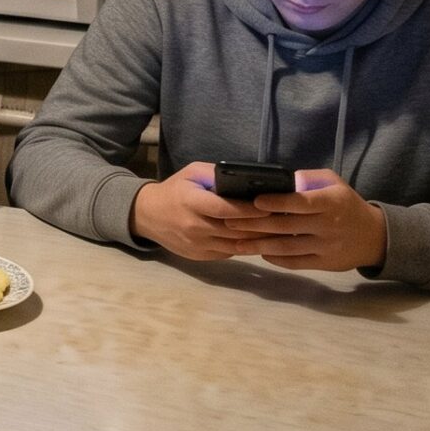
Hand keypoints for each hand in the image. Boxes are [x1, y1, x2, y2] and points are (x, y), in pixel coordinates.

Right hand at [129, 161, 275, 260]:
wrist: (147, 215)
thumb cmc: (174, 190)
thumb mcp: (192, 174)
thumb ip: (216, 176)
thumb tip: (247, 181)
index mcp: (191, 202)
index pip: (226, 210)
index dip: (250, 210)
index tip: (271, 206)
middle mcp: (194, 227)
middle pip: (235, 231)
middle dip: (260, 226)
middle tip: (282, 219)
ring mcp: (196, 245)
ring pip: (235, 245)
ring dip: (256, 239)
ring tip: (275, 231)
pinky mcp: (199, 256)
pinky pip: (228, 252)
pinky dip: (243, 246)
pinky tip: (255, 238)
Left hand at [240, 169, 387, 271]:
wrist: (374, 236)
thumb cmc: (346, 204)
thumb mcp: (334, 183)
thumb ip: (308, 179)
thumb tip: (279, 181)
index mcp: (330, 202)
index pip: (300, 203)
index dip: (276, 203)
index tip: (254, 202)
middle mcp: (328, 225)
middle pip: (285, 226)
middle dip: (254, 225)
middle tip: (229, 222)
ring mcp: (325, 247)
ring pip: (286, 247)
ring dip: (258, 245)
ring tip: (235, 242)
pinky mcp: (324, 263)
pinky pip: (294, 262)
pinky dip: (275, 258)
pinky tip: (259, 252)